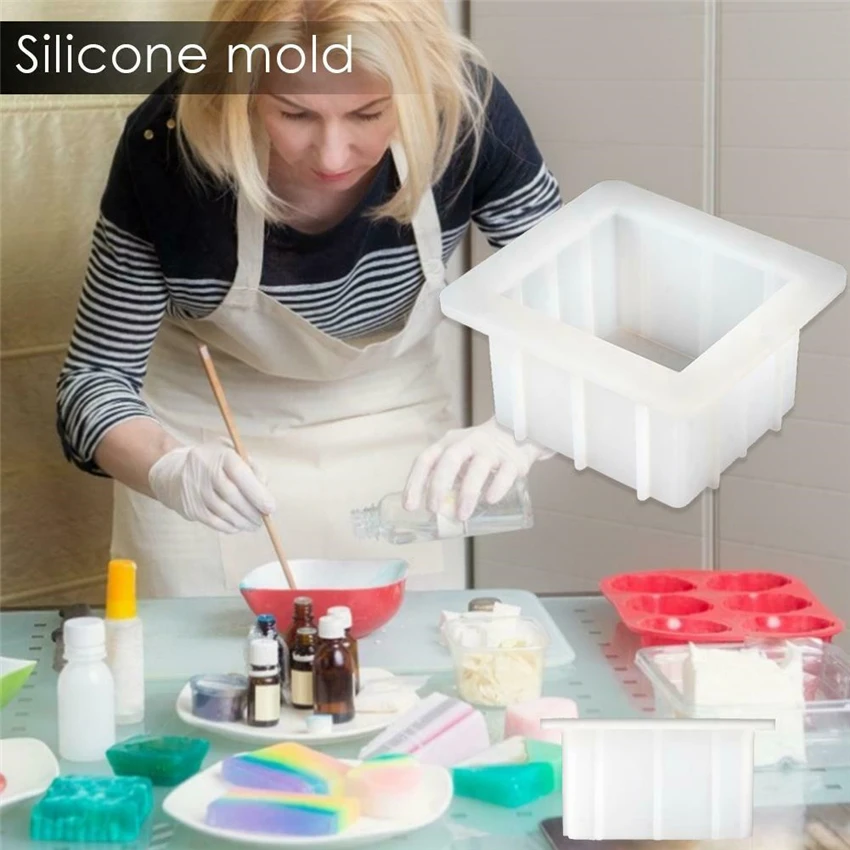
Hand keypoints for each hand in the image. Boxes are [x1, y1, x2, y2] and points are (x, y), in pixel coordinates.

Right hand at [148, 441, 275, 533]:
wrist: (174, 473)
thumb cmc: (214, 463)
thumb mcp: (233, 455)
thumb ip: (253, 468)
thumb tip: (265, 492)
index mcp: (220, 454)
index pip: (240, 473)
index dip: (257, 492)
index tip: (270, 507)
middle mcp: (205, 471)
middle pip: (232, 495)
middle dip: (252, 510)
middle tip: (264, 519)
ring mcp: (195, 490)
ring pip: (224, 511)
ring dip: (243, 521)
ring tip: (254, 525)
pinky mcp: (190, 508)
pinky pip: (214, 522)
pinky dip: (229, 526)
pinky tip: (238, 526)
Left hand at [403, 418, 550, 521]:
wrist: (517, 430)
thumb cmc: (480, 450)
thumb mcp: (459, 456)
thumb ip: (449, 479)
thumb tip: (438, 513)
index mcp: (449, 444)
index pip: (426, 459)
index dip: (415, 482)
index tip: (410, 506)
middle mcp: (467, 443)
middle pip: (449, 461)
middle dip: (438, 486)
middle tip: (433, 509)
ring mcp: (491, 450)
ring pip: (477, 469)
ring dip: (467, 493)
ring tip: (462, 515)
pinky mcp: (512, 460)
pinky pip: (505, 473)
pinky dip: (497, 487)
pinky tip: (490, 500)